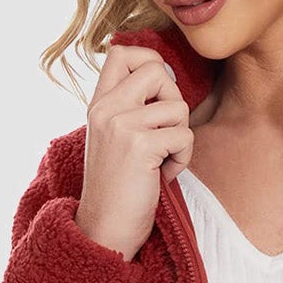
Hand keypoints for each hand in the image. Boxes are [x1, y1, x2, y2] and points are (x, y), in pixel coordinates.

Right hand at [75, 46, 192, 261]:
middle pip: (157, 69)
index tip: (157, 93)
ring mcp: (120, 125)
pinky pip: (184, 136)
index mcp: (98, 104)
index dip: (149, 61)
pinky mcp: (139, 146)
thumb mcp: (114, 138)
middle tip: (165, 132)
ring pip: (178, 106)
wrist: (104, 230)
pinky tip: (162, 175)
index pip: (121, 52)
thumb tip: (166, 76)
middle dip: (174, 100)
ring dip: (180, 136)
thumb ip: (130, 107)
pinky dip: (182, 159)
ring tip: (161, 161)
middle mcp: (106, 109)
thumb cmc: (118, 189)